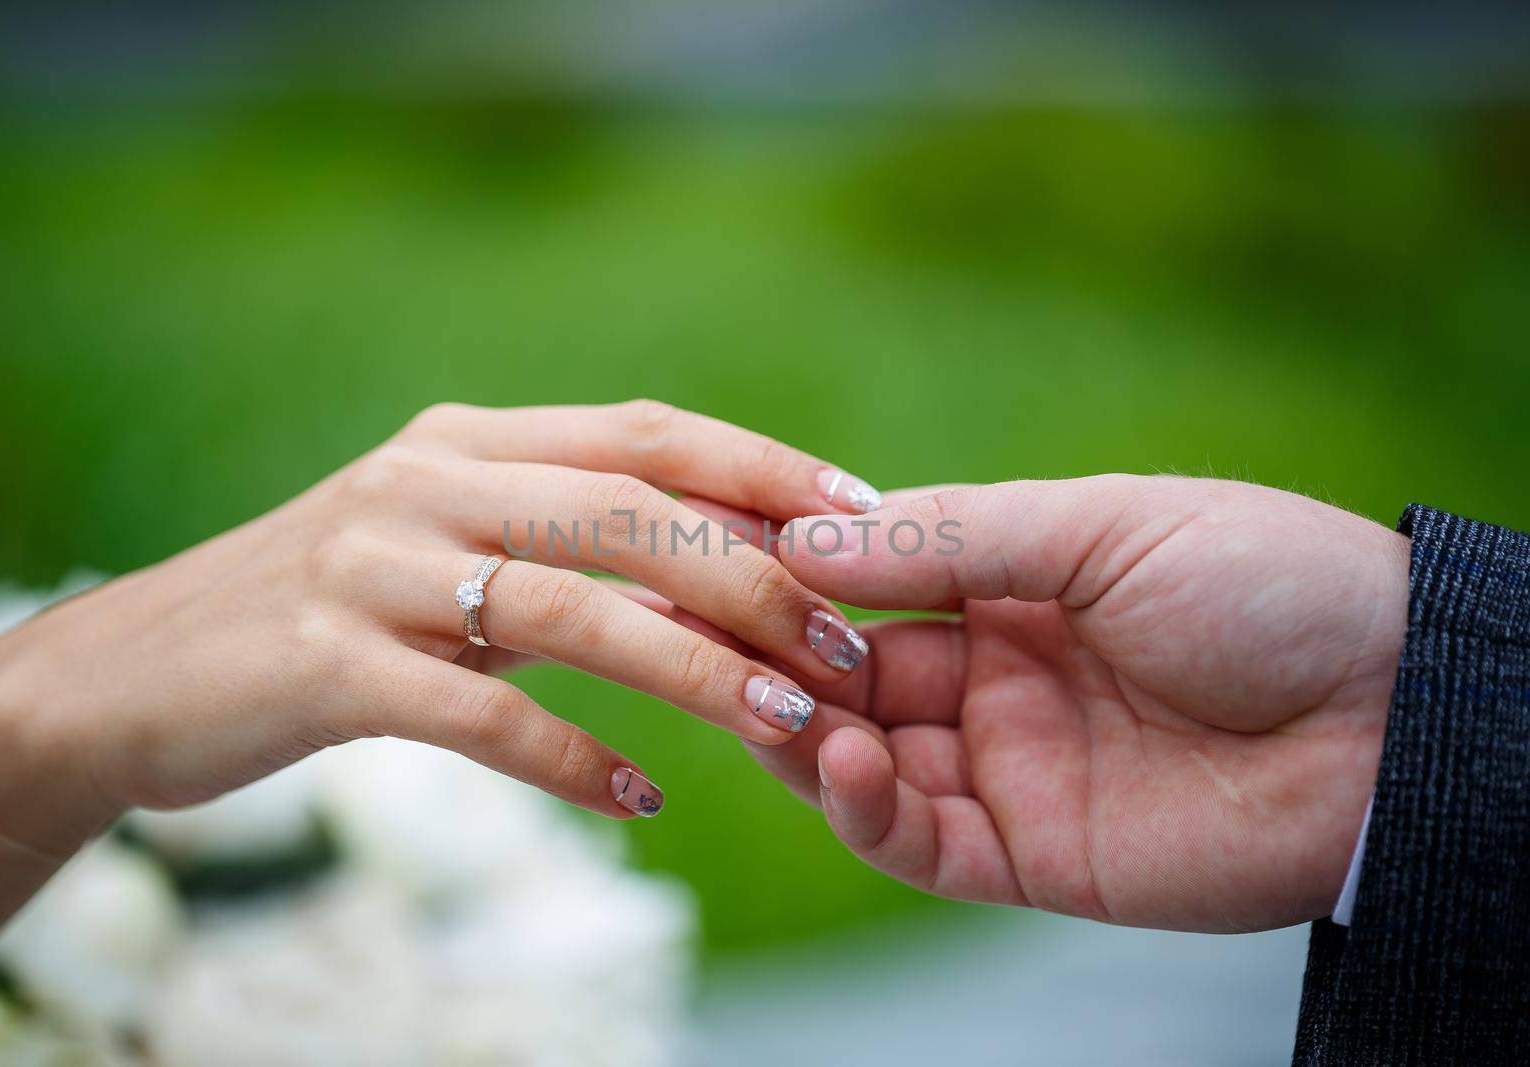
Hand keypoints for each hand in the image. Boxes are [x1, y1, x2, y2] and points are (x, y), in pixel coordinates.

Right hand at [0, 400, 882, 854]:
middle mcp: (427, 481)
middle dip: (755, 576)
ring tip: (786, 724)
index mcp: (470, 439)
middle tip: (846, 646)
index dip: (764, 469)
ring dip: (692, 669)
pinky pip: (478, 712)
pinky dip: (568, 758)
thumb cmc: (320, 611)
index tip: (864, 517)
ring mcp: (372, 568)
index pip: (648, 434)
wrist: (129, 671)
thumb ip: (558, 538)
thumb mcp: (440, 541)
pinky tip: (638, 797)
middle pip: (628, 512)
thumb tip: (714, 563)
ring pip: (569, 609)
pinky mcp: (327, 665)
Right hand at [749, 475, 1408, 931]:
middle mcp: (994, 680)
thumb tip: (806, 538)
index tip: (708, 558)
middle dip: (775, 660)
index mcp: (1009, 588)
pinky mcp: (1033, 854)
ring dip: (800, 736)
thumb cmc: (1263, 583)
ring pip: (862, 763)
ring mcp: (1008, 769)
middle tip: (699, 638)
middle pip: (846, 677)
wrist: (1390, 707)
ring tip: (764, 705)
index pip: (866, 586)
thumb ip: (956, 539)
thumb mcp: (1100, 528)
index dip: (790, 578)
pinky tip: (839, 762)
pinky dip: (864, 810)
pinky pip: (920, 842)